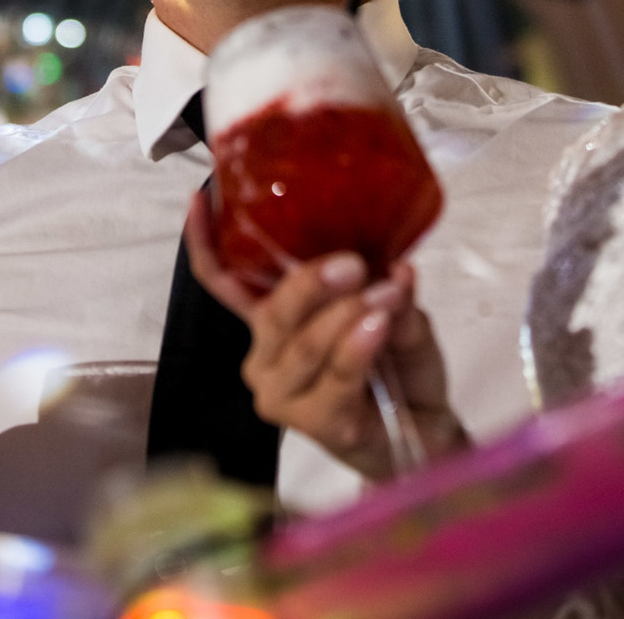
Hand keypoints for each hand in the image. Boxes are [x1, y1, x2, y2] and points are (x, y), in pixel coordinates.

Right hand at [184, 192, 467, 480]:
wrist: (424, 426)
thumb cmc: (396, 358)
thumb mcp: (394, 308)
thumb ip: (390, 290)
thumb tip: (396, 268)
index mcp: (271, 318)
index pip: (225, 280)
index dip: (206, 241)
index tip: (199, 197)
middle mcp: (264, 354)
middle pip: (273, 310)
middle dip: (312, 282)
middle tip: (355, 264)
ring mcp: (283, 394)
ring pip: (305, 344)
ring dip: (348, 315)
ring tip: (385, 297)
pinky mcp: (313, 424)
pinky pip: (334, 377)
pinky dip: (358, 348)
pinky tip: (378, 329)